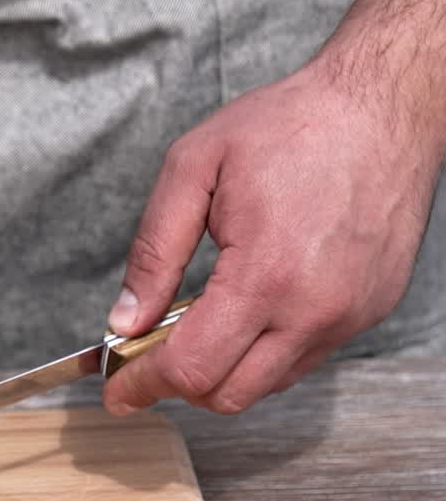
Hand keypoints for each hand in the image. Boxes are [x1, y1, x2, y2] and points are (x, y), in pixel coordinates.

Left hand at [102, 54, 441, 416]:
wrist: (383, 104)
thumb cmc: (292, 125)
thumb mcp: (194, 168)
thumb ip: (153, 253)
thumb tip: (126, 320)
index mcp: (266, 275)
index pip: (192, 368)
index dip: (142, 385)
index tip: (117, 392)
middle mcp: (314, 309)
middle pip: (227, 395)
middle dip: (178, 384)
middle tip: (148, 356)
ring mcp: (347, 316)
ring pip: (265, 386)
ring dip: (222, 371)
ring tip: (198, 324)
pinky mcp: (369, 311)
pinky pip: (301, 359)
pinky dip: (262, 353)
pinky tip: (245, 311)